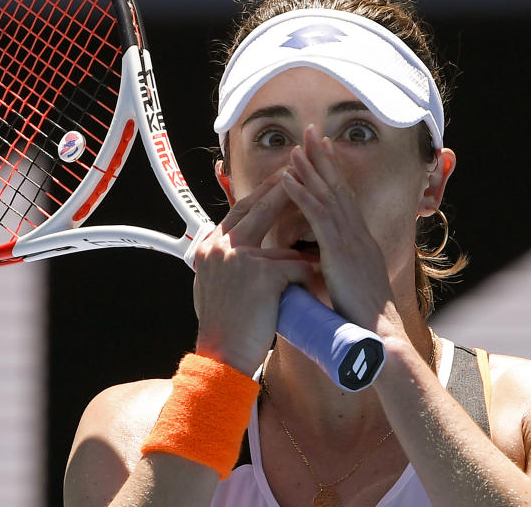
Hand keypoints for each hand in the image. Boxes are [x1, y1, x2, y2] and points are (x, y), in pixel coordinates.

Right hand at [192, 172, 312, 374]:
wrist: (220, 357)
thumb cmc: (222, 329)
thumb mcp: (213, 286)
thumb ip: (227, 263)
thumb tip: (243, 251)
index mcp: (208, 248)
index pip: (238, 211)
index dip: (261, 195)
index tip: (280, 180)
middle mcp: (220, 247)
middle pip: (256, 207)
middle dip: (281, 188)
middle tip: (303, 172)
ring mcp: (238, 258)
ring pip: (280, 241)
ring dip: (299, 250)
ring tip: (321, 242)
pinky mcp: (260, 273)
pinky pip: (294, 267)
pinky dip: (306, 277)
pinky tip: (314, 284)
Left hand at [280, 126, 401, 333]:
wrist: (378, 333)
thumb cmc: (363, 319)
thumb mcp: (349, 288)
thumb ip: (335, 272)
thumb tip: (316, 269)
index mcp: (360, 241)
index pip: (345, 198)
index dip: (334, 173)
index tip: (323, 151)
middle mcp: (358, 234)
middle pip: (339, 186)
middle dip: (324, 157)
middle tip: (312, 131)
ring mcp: (350, 239)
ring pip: (328, 194)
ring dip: (310, 167)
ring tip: (296, 146)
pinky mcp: (339, 250)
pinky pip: (317, 214)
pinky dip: (302, 193)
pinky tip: (288, 178)